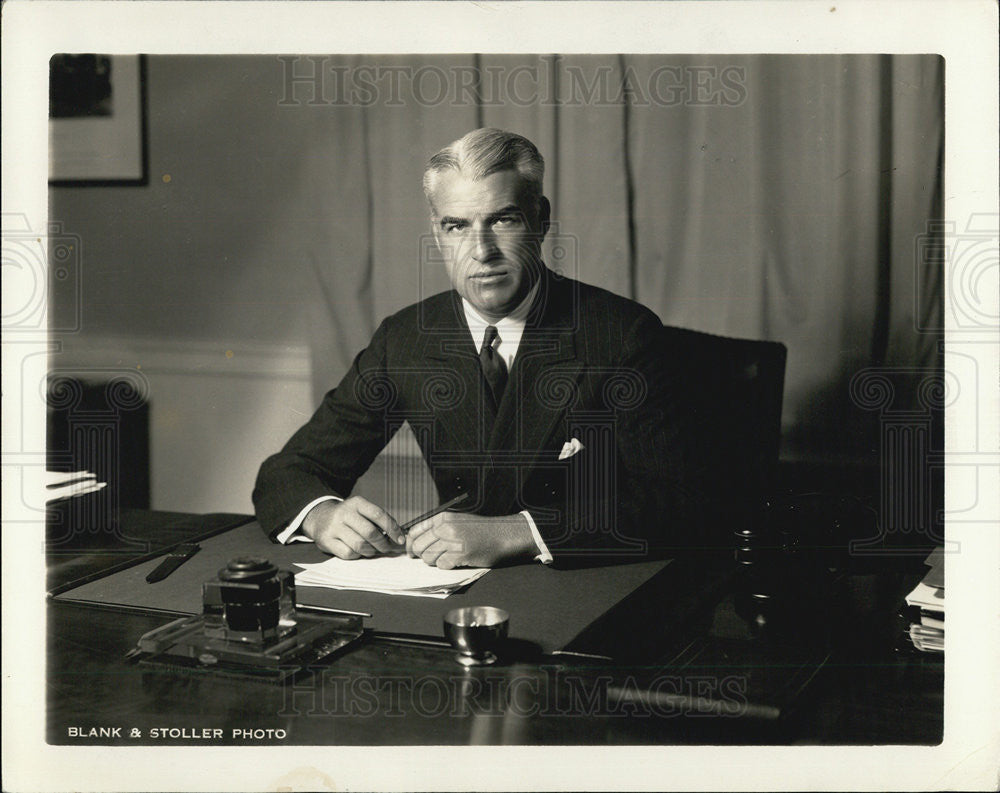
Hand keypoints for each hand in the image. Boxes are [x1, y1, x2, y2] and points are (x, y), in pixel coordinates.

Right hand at [302, 496, 403, 558]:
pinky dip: (357, 555)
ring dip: (371, 551)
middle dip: (383, 543)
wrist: (320, 517)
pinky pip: (349, 553)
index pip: (378, 514)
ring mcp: (334, 527)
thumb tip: (398, 537)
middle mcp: (344, 513)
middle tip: (386, 548)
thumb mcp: (362, 511)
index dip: (392, 529)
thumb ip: (378, 521)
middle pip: (370, 532)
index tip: (400, 539)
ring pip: (360, 545)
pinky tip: (357, 550)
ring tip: (372, 549)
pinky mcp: (326, 540)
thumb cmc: (349, 517)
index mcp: (357, 503)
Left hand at [406, 512, 535, 568]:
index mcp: (443, 517)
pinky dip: (447, 566)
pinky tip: (457, 560)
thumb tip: (416, 542)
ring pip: (428, 558)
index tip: (411, 552)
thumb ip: (437, 528)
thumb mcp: (457, 521)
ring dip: (436, 562)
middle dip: (422, 555)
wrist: (503, 535)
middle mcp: (445, 527)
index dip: (410, 544)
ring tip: (449, 557)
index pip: (414, 531)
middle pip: (418, 547)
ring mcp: (452, 540)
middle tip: (432, 558)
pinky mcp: (460, 554)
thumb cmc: (480, 531)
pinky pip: (442, 565)